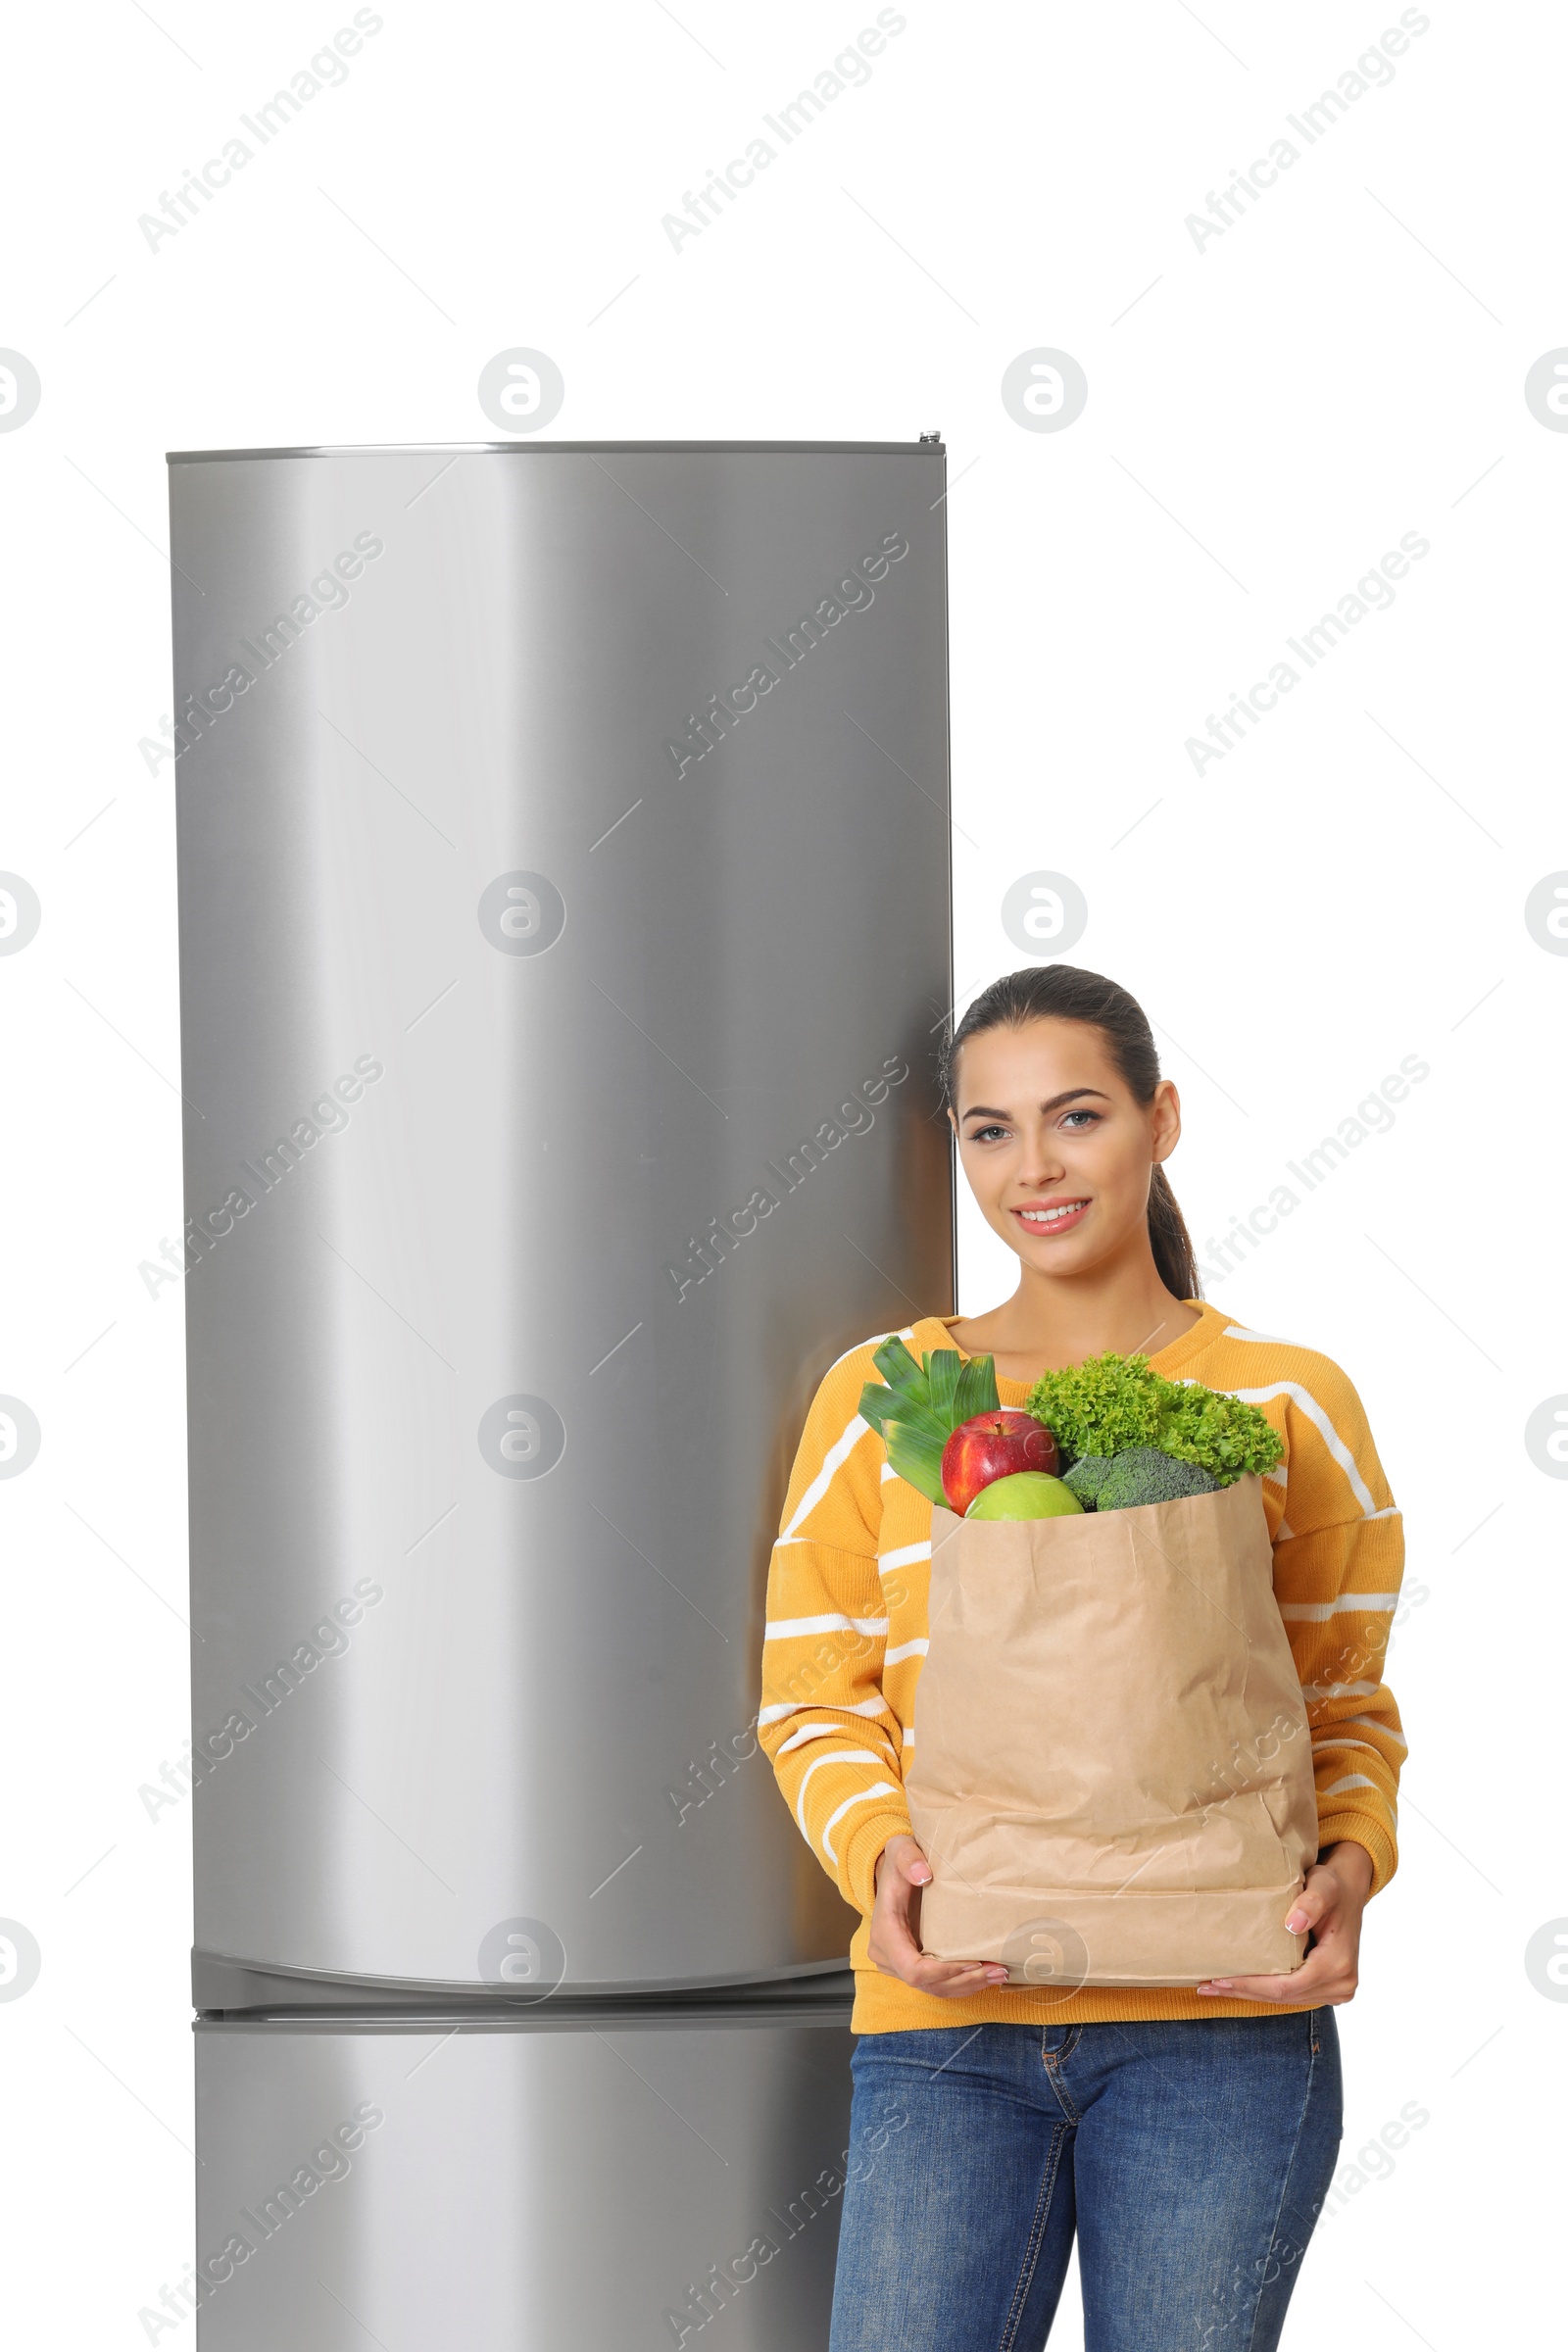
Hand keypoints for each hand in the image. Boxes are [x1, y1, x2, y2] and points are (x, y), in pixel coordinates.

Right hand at [867, 1834, 1010, 1997]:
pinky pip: (937, 1984)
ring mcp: (899, 1965)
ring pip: (935, 1989)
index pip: (913, 1969)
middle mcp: (887, 1955)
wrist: (894, 1874)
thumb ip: (908, 1858)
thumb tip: (923, 1875)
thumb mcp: (900, 1849)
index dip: (944, 1972)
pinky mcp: (913, 1966)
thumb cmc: (899, 1863)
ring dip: (968, 1984)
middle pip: (928, 1984)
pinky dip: (962, 1982)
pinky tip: (986, 1974)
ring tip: (999, 1973)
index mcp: (885, 1932)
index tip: (974, 1960)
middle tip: (999, 1970)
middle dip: (964, 1980)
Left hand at [1195, 1840, 1373, 2004]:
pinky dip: (1265, 1991)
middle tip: (1206, 1986)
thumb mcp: (1324, 1886)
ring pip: (1286, 2000)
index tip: (1220, 1978)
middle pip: (1283, 1997)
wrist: (1348, 1891)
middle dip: (1244, 1992)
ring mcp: (1337, 1990)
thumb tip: (1293, 1924)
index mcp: (1338, 1964)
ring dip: (1251, 1994)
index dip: (1252, 1985)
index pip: (1287, 1985)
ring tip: (1214, 1987)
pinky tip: (1239, 1985)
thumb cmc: (1332, 1886)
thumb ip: (1311, 1902)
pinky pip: (1292, 1995)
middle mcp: (1341, 1984)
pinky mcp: (1329, 1989)